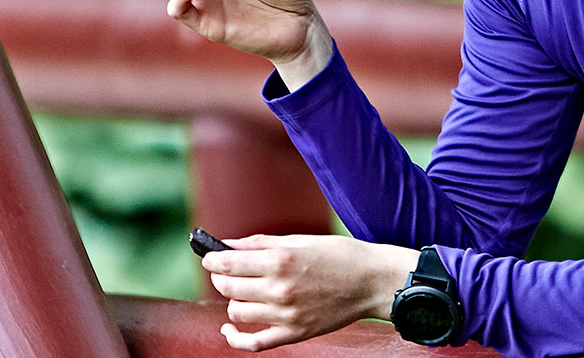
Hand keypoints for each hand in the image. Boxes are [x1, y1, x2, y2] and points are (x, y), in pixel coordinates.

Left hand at [202, 234, 417, 350]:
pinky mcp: (295, 333)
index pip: (228, 263)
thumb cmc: (341, 255)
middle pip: (228, 287)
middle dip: (221, 277)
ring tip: (244, 293)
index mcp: (280, 260)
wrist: (373, 282)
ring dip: (234, 301)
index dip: (212, 260)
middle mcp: (280, 288)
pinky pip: (254, 343)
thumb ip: (260, 244)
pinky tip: (229, 330)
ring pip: (237, 312)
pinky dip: (236, 339)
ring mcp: (286, 314)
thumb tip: (228, 245)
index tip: (210, 257)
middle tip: (226, 272)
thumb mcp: (300, 240)